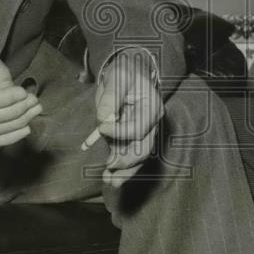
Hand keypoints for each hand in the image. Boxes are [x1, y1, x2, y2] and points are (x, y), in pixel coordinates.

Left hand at [91, 49, 162, 186]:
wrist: (128, 71)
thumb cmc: (124, 72)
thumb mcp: (117, 77)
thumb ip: (110, 98)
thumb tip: (104, 119)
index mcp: (152, 107)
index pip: (138, 128)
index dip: (119, 132)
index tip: (101, 128)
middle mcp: (151, 123)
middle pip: (143, 148)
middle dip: (126, 161)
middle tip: (108, 166)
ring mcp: (142, 132)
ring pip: (138, 157)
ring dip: (124, 171)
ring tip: (110, 181)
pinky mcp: (131, 138)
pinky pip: (128, 155)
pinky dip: (120, 168)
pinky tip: (108, 177)